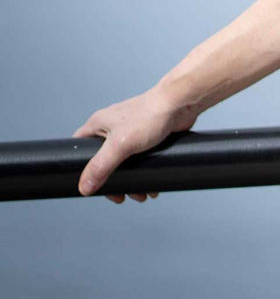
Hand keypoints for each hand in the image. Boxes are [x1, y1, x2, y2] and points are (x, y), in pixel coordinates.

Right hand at [72, 87, 199, 203]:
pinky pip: (142, 159)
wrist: (182, 103)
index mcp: (98, 125)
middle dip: (113, 180)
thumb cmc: (150, 114)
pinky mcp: (149, 136)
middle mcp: (112, 127)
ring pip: (125, 162)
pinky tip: (153, 185)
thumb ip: (101, 166)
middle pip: (104, 160)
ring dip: (132, 179)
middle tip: (122, 195)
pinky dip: (145, 172)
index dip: (82, 169)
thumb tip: (84, 187)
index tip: (91, 186)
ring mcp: (131, 132)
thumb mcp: (120, 145)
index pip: (79, 149)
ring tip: (142, 194)